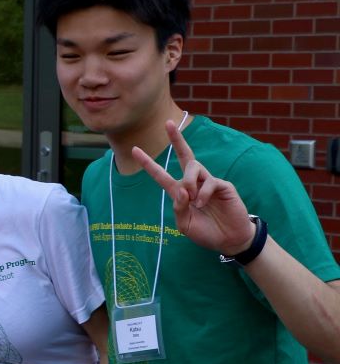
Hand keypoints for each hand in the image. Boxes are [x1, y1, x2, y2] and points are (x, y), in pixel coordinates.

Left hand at [131, 120, 255, 255]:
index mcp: (180, 192)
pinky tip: (202, 203)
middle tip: (167, 123)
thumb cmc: (206, 232)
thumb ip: (178, 208)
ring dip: (188, 181)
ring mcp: (208, 182)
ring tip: (192, 199)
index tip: (135, 150)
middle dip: (176, 139)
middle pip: (184, 155)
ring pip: (194, 167)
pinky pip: (210, 181)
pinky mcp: (223, 186)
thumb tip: (180, 189)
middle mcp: (193, 183)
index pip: (161, 174)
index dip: (148, 163)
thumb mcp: (184, 224)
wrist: (229, 240)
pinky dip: (203, 193)